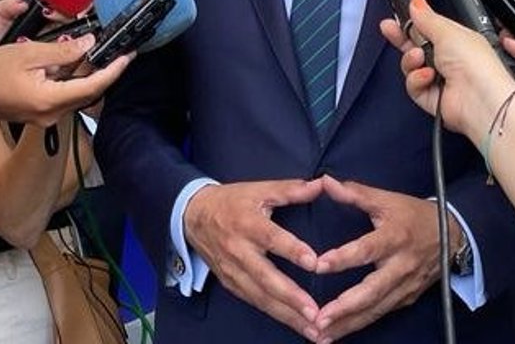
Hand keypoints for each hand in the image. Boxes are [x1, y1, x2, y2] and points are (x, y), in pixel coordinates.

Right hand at [0, 34, 131, 126]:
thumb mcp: (28, 54)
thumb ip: (63, 51)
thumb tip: (89, 44)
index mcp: (50, 101)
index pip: (94, 86)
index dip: (114, 70)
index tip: (128, 56)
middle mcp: (51, 114)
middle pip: (88, 90)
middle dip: (103, 69)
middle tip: (117, 49)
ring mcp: (46, 116)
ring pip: (76, 92)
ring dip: (84, 71)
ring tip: (89, 48)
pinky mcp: (40, 112)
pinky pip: (63, 94)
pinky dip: (70, 77)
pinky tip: (67, 60)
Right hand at [184, 179, 322, 339]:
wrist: (193, 216)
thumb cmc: (232, 201)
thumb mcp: (259, 189)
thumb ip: (291, 190)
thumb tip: (321, 184)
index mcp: (248, 224)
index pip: (272, 239)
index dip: (293, 250)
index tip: (314, 263)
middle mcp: (240, 251)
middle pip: (266, 278)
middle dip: (291, 298)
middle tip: (315, 313)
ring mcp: (233, 271)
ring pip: (261, 297)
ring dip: (287, 315)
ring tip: (312, 330)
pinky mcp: (231, 284)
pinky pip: (254, 302)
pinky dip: (275, 315)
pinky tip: (294, 324)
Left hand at [312, 176, 446, 341]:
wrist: (452, 235)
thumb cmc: (414, 216)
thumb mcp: (387, 200)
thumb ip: (356, 194)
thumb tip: (325, 182)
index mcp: (394, 237)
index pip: (367, 249)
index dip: (343, 258)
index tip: (319, 266)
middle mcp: (400, 266)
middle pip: (372, 291)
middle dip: (345, 308)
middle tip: (319, 319)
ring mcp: (405, 286)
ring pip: (375, 310)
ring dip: (348, 324)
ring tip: (321, 336)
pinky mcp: (406, 299)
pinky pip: (381, 314)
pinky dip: (359, 325)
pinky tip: (339, 333)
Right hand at [380, 0, 514, 142]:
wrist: (480, 98)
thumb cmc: (476, 64)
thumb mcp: (447, 31)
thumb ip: (427, 17)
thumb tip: (416, 3)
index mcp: (455, 40)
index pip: (426, 28)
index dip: (411, 23)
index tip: (397, 18)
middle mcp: (447, 59)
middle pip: (415, 46)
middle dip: (401, 38)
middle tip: (390, 29)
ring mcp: (439, 79)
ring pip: (410, 66)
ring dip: (411, 60)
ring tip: (419, 58)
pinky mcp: (431, 97)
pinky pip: (412, 85)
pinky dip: (417, 79)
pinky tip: (427, 76)